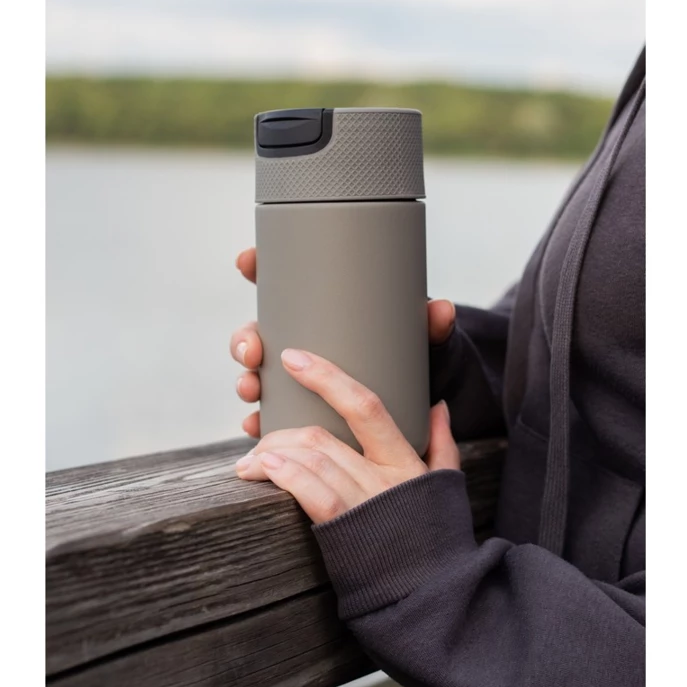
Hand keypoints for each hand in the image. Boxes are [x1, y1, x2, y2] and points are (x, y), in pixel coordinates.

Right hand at [231, 247, 455, 437]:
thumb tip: (442, 310)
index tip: (248, 261)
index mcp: (325, 315)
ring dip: (246, 381)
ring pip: (258, 375)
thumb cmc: (418, 362)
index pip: (281, 283)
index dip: (257, 267)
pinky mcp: (302, 414)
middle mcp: (304, 344)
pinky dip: (259, 420)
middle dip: (244, 339)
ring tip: (252, 389)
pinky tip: (254, 424)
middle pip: (259, 332)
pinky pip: (271, 416)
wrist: (428, 407)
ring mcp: (298, 381)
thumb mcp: (424, 342)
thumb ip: (432, 327)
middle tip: (254, 349)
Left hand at [234, 347, 459, 523]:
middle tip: (258, 437)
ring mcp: (365, 503)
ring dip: (272, 454)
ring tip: (251, 460)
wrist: (434, 596)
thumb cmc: (436, 541)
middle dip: (281, 431)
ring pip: (311, 459)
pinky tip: (264, 469)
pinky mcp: (345, 532)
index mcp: (404, 461)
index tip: (293, 358)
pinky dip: (283, 474)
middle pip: (323, 436)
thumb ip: (442, 443)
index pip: (365, 405)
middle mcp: (384, 477)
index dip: (327, 377)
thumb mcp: (445, 487)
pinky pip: (310, 492)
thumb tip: (438, 404)